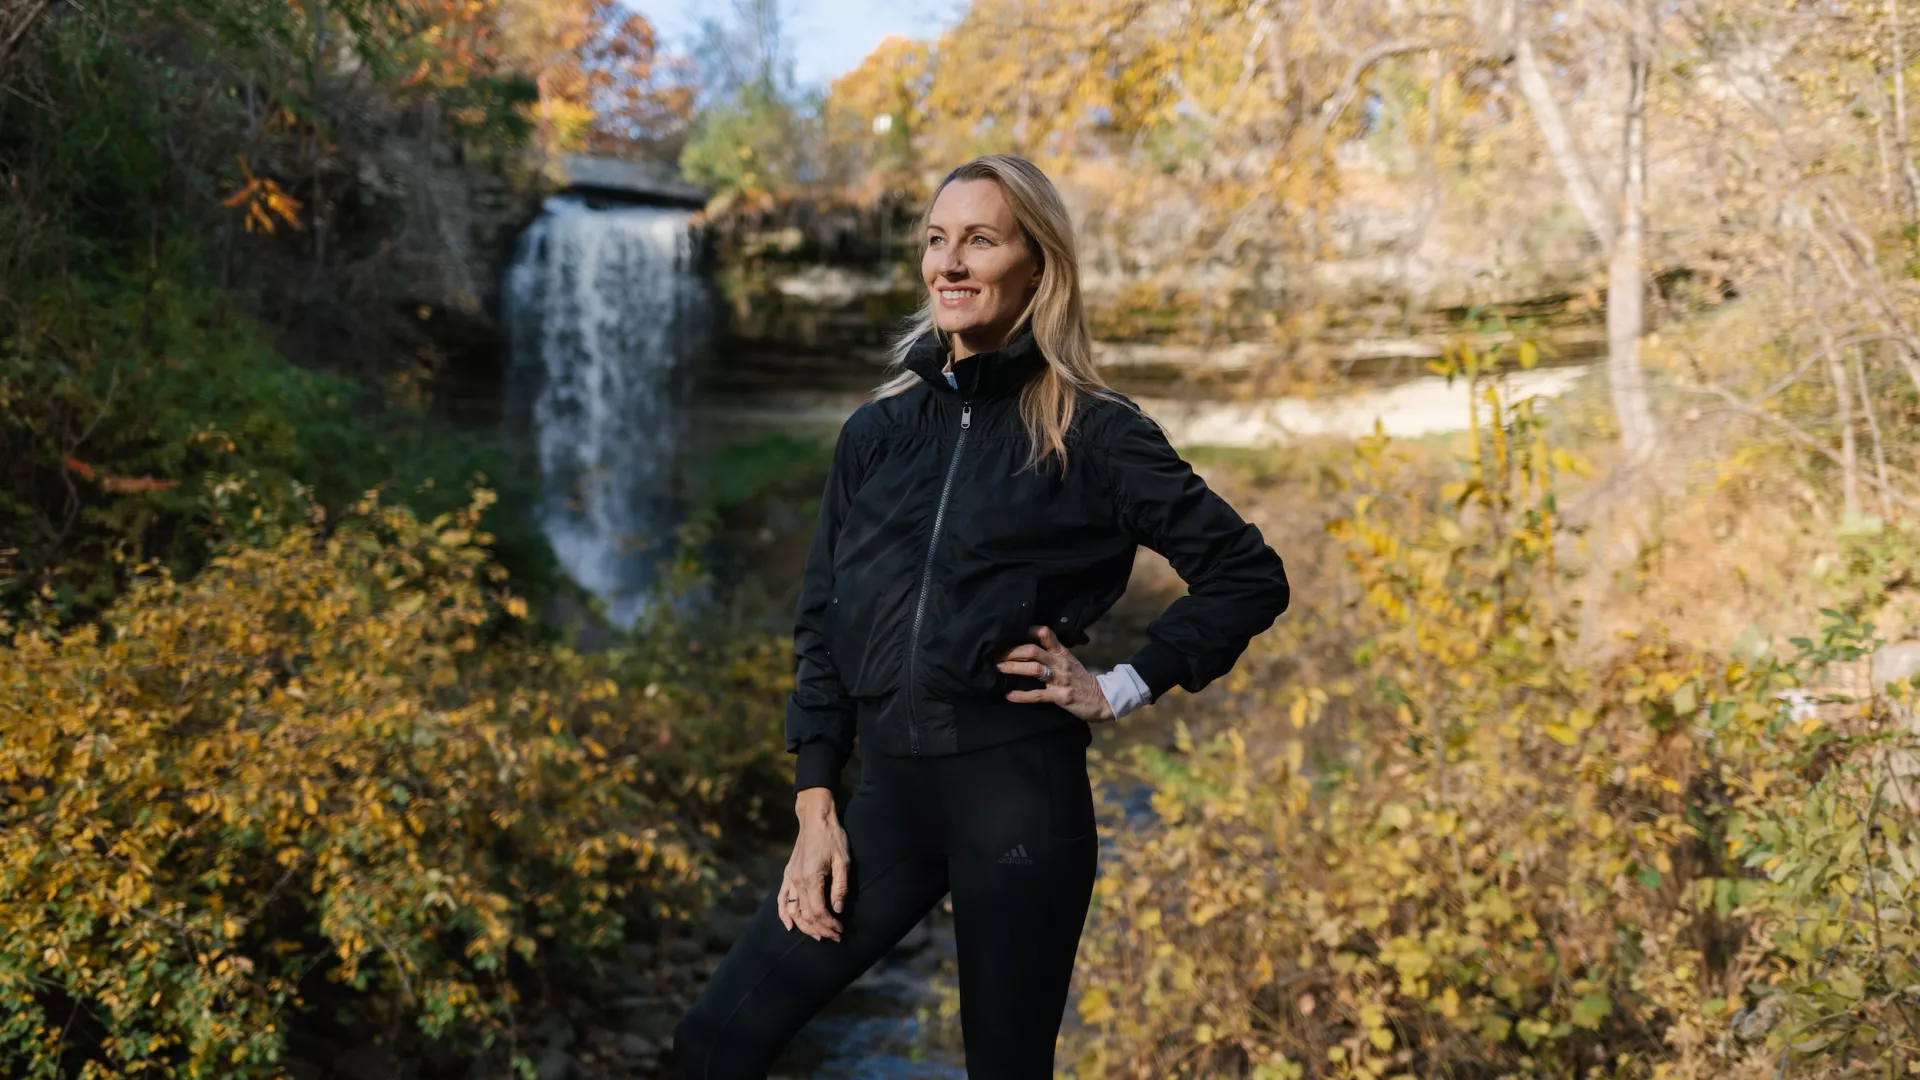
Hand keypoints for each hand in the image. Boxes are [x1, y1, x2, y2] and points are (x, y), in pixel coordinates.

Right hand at [781, 789, 849, 940]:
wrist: (815, 819)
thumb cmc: (833, 838)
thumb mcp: (844, 861)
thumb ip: (840, 887)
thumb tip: (838, 910)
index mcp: (811, 878)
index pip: (818, 911)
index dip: (829, 924)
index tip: (840, 930)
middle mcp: (797, 881)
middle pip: (806, 915)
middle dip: (820, 929)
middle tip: (834, 936)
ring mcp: (790, 878)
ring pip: (793, 911)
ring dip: (805, 926)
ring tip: (819, 935)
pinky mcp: (788, 874)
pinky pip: (782, 899)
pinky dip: (784, 914)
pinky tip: (790, 926)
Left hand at [997, 625, 1113, 722]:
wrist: (1101, 699)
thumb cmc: (1080, 679)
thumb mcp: (1069, 661)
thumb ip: (1052, 654)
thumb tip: (1026, 647)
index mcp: (1062, 653)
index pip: (1045, 634)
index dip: (1027, 630)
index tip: (1009, 632)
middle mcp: (1060, 663)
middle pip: (1033, 651)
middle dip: (1012, 652)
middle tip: (995, 654)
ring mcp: (1061, 679)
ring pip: (1034, 670)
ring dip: (1013, 668)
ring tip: (998, 669)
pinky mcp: (1061, 696)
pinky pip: (1038, 695)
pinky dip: (1022, 695)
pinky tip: (1009, 695)